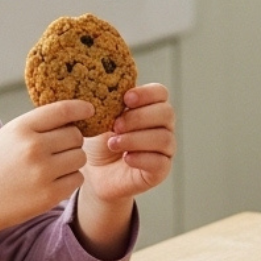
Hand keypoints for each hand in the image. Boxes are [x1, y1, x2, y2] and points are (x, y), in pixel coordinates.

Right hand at [0, 100, 92, 255]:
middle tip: (56, 150)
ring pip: (80, 157)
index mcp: (21, 128)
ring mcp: (42, 172)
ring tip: (52, 168)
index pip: (63, 110)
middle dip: (71, 142)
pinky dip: (70, 180)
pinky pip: (77, 178)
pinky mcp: (49, 195)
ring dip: (72, 161)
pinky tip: (52, 182)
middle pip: (76, 135)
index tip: (90, 110)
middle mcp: (33, 147)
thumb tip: (76, 115)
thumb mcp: (8, 135)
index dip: (81, 108)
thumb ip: (38, 125)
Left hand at [80, 83, 175, 203]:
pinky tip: (126, 158)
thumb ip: (110, 103)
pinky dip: (142, 158)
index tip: (126, 99)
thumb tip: (103, 86)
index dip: (146, 93)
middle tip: (115, 125)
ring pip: (163, 138)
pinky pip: (160, 162)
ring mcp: (165, 148)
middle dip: (139, 118)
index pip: (161, 93)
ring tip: (113, 144)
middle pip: (166, 113)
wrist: (94, 174)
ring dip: (136, 139)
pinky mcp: (161, 170)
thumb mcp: (101, 119)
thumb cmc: (99, 142)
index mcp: (151, 107)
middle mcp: (163, 126)